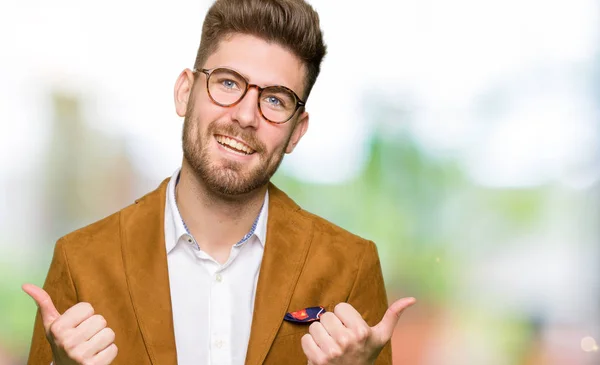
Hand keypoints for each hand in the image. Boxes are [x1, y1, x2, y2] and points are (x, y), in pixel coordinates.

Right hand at [22, 284, 117, 364]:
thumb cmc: (62, 341)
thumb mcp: (52, 324)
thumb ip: (44, 303)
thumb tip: (26, 285)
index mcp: (58, 328)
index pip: (88, 307)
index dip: (85, 315)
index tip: (76, 326)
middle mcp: (68, 342)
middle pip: (100, 319)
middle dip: (95, 327)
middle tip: (84, 337)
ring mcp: (80, 356)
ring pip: (109, 333)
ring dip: (103, 339)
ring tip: (91, 346)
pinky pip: (114, 349)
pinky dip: (108, 351)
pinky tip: (96, 356)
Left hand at [301, 297, 415, 364]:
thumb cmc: (366, 355)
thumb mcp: (381, 337)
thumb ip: (393, 316)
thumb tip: (411, 299)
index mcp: (362, 331)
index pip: (340, 307)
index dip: (344, 317)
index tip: (350, 328)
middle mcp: (347, 340)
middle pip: (326, 316)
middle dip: (331, 326)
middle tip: (339, 338)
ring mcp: (331, 351)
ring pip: (314, 326)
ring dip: (320, 335)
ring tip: (330, 344)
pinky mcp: (317, 360)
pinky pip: (305, 339)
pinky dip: (310, 345)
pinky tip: (322, 352)